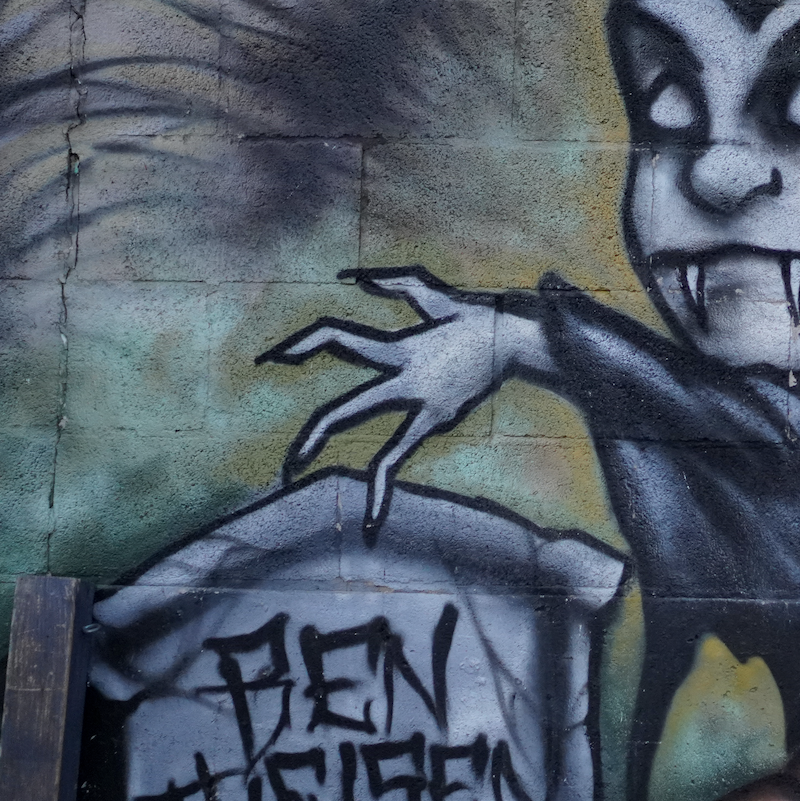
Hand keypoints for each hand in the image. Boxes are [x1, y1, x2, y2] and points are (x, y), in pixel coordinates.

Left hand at [257, 268, 537, 522]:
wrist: (524, 345)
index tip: (275, 359)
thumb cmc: (478, 319)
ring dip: (363, 481)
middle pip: (347, 412)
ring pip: (381, 453)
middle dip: (313, 436)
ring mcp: (426, 411)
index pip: (340, 340)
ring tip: (323, 500)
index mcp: (402, 351)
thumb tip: (352, 278)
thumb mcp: (435, 295)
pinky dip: (385, 486)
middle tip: (286, 465)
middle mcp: (409, 384)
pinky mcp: (440, 425)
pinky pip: (403, 458)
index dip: (304, 344)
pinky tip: (370, 523)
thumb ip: (394, 283)